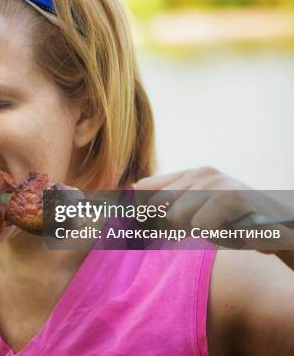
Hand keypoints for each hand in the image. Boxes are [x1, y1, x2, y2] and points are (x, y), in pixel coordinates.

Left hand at [134, 167, 293, 257]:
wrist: (280, 230)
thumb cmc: (234, 224)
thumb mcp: (196, 213)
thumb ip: (166, 203)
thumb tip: (131, 190)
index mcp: (190, 174)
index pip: (145, 187)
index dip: (143, 211)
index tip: (151, 225)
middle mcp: (201, 173)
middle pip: (158, 207)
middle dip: (173, 226)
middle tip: (203, 227)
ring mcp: (216, 183)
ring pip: (176, 218)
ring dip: (197, 232)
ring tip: (219, 227)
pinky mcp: (230, 197)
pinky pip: (199, 226)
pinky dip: (215, 235)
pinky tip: (231, 229)